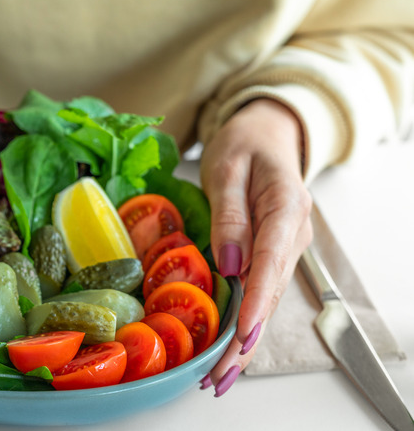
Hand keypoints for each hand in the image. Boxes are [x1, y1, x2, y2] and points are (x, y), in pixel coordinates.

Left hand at [198, 98, 312, 395]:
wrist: (266, 135)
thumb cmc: (244, 145)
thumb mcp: (228, 169)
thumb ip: (230, 215)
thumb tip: (230, 263)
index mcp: (286, 208)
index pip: (272, 260)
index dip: (257, 300)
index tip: (243, 332)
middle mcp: (293, 235)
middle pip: (270, 292)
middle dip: (246, 337)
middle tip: (221, 374)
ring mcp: (286, 247)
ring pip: (267, 300)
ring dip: (245, 340)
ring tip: (219, 377)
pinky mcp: (273, 255)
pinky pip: (261, 292)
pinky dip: (246, 323)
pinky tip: (230, 350)